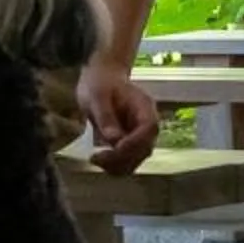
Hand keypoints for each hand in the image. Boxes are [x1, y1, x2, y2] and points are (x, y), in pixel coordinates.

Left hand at [75, 57, 158, 172]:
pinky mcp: (131, 142)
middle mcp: (148, 123)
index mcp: (145, 107)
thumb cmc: (99, 82)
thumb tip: (113, 139)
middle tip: (95, 158)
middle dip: (121, 158)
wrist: (101, 77)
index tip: (111, 149)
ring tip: (95, 159)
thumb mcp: (97, 95)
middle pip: (144, 149)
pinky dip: (115, 164)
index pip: (148, 130)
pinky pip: (128, 159)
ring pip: (137, 158)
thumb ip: (105, 116)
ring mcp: (141, 134)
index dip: (132, 144)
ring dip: (118, 165)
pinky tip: (99, 159)